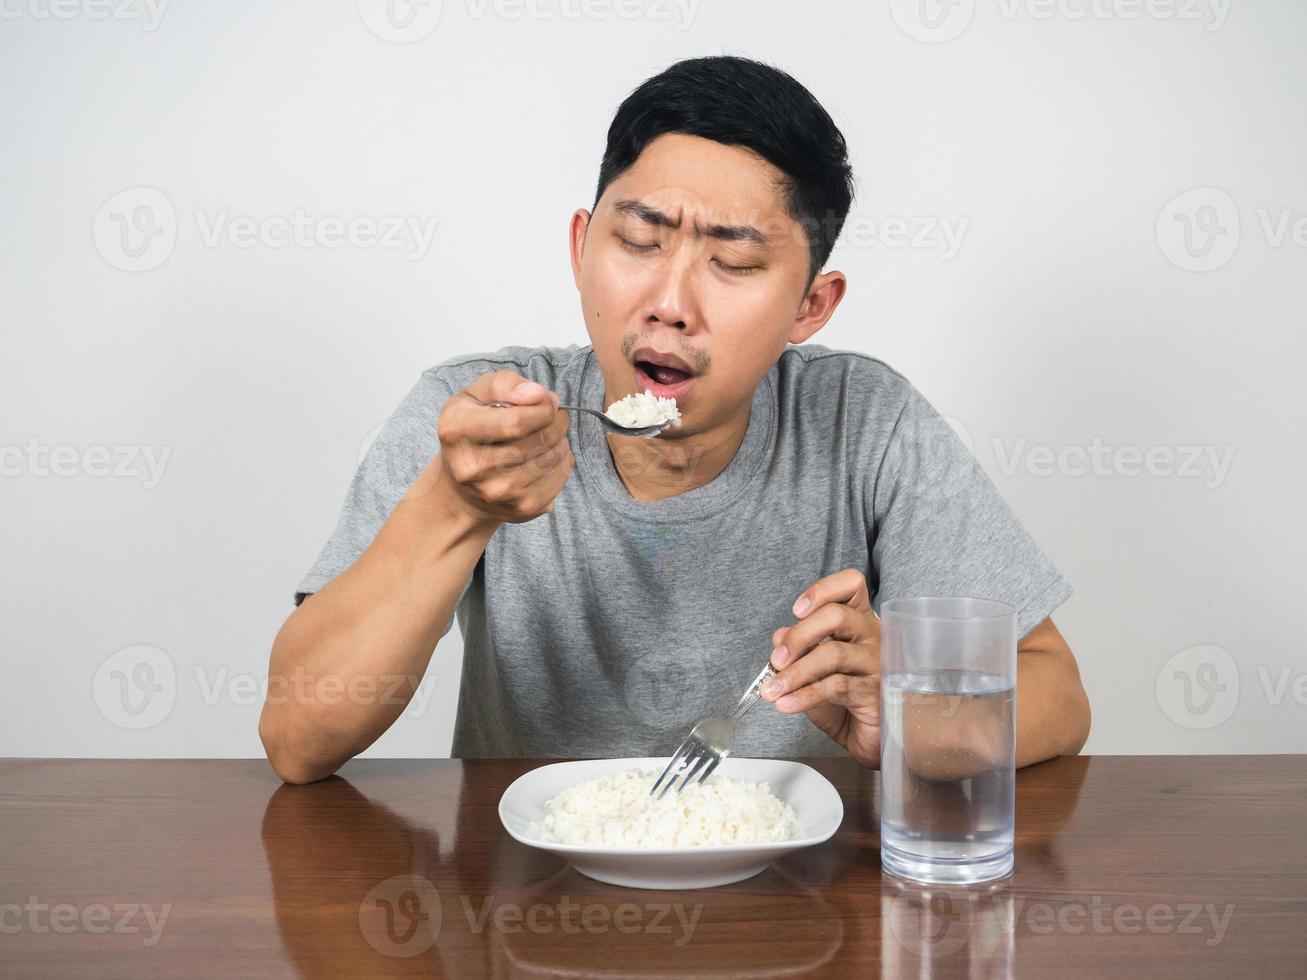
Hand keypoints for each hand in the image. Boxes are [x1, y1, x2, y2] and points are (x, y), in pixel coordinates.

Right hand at [435, 370, 573, 524]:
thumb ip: (505, 384)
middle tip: (556, 415)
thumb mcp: (476, 396)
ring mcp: (497, 493)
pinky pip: (558, 480)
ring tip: (552, 434)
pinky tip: (550, 455)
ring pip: (551, 460)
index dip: (542, 408)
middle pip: (538, 441)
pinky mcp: (520, 509)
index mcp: (457, 431)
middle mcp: (472, 469)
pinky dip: (563, 462)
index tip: (546, 401)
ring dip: (561, 441)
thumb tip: (538, 394)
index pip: (515, 422)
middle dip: (556, 422)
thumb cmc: (473, 430)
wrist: (463, 487)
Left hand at [760, 568, 881, 767]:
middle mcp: (874, 636)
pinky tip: (787, 704)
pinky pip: (836, 687)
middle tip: (777, 659)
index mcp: (860, 622)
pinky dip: (804, 695)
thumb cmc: (848, 703)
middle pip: (837, 615)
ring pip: (833, 653)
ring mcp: (879, 664)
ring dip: (795, 672)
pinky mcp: (878, 692)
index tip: (796, 610)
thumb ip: (799, 653)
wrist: (874, 742)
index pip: (851, 586)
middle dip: (799, 635)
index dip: (822, 590)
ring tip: (773, 690)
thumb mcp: (815, 674)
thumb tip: (778, 636)